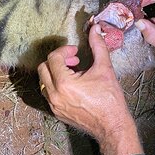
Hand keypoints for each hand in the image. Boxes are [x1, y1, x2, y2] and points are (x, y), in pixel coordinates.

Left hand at [38, 25, 142, 154]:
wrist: (112, 126)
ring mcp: (53, 105)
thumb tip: (95, 28)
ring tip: (73, 72)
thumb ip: (98, 46)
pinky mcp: (56, 112)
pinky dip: (55, 84)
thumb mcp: (105, 69)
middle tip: (73, 60)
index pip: (53, 58)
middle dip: (57, 60)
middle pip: (43, 68)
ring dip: (54, 72)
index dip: (64, 50)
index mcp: (64, 83)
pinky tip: (71, 85)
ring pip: (43, 81)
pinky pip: (48, 93)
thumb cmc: (110, 99)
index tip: (76, 51)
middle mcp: (54, 95)